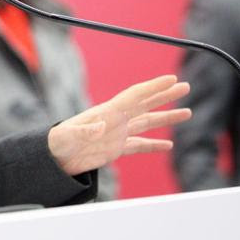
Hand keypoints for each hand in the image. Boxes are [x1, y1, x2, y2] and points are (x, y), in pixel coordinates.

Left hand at [47, 74, 190, 176]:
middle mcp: (115, 120)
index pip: (136, 95)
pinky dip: (154, 144)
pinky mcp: (114, 149)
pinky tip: (168, 145)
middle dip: (166, 95)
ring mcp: (116, 134)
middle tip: (186, 86)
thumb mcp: (68, 136)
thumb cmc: (57, 144)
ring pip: (147, 122)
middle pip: (146, 104)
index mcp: (107, 112)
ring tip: (187, 112)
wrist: (52, 159)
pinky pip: (139, 145)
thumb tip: (101, 127)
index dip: (154, 87)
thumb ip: (85, 131)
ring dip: (166, 117)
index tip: (172, 79)